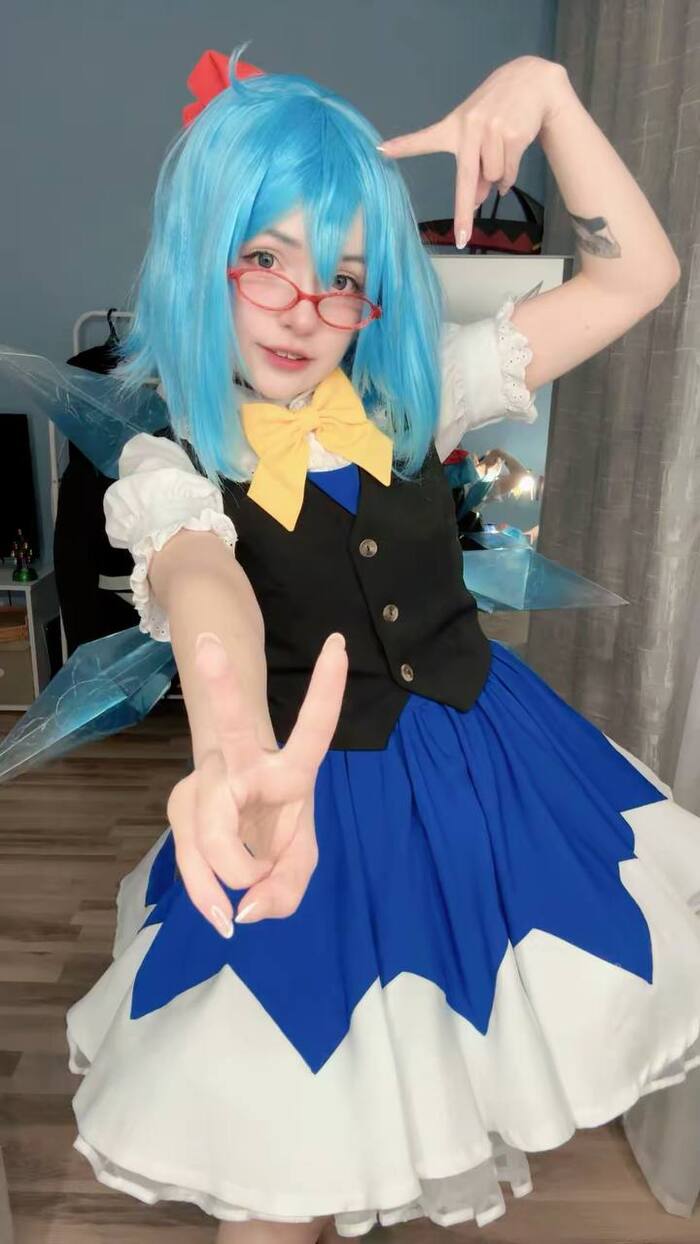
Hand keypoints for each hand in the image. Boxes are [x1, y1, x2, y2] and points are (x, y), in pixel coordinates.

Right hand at [167, 632, 347, 933]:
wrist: (230, 821)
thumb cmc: (275, 827)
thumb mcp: (300, 861)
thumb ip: (285, 890)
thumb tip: (243, 909)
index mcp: (291, 768)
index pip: (315, 727)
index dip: (327, 688)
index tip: (338, 643)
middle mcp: (244, 762)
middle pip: (231, 725)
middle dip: (222, 687)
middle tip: (209, 645)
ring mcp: (206, 782)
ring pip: (209, 835)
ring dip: (234, 875)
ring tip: (243, 904)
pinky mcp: (180, 808)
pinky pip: (193, 864)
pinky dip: (209, 898)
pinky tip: (221, 914)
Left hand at [377, 56, 573, 246]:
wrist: (531, 82)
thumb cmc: (498, 111)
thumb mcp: (479, 133)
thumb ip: (474, 166)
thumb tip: (476, 201)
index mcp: (454, 127)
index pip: (425, 138)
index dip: (403, 146)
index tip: (381, 151)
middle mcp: (469, 127)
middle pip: (465, 179)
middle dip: (464, 213)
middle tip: (462, 238)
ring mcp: (491, 130)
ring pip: (493, 177)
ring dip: (498, 178)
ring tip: (503, 154)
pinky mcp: (512, 134)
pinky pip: (508, 172)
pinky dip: (510, 176)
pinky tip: (513, 156)